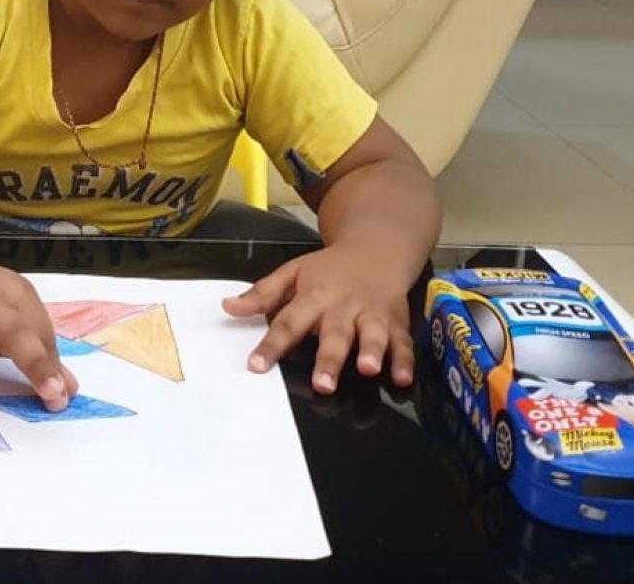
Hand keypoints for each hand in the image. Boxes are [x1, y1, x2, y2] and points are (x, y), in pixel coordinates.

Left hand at [220, 245, 413, 393]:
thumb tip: (228, 307)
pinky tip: (402, 378)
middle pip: (334, 334)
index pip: (288, 323)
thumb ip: (262, 294)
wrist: (377, 249)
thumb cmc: (330, 269)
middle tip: (322, 384)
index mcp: (313, 296)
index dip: (271, 345)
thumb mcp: (292, 273)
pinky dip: (405, 360)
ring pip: (372, 335)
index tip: (256, 365)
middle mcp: (343, 307)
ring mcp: (372, 315)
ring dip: (371, 352)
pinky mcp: (396, 323)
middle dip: (329, 359)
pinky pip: (403, 343)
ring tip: (367, 369)